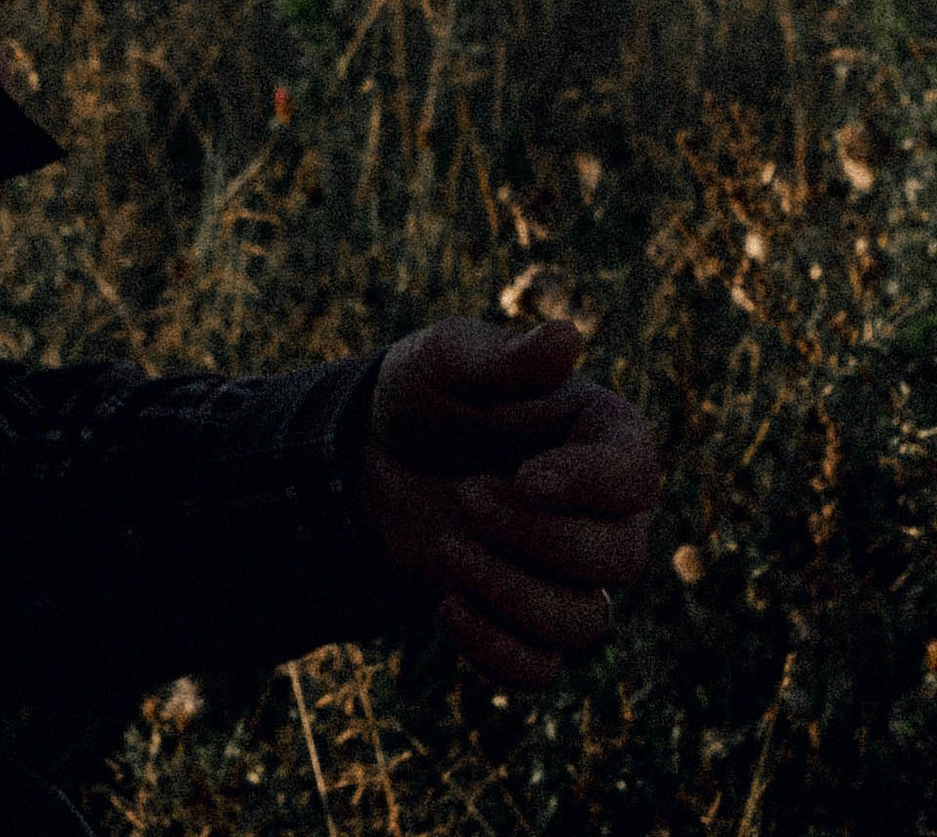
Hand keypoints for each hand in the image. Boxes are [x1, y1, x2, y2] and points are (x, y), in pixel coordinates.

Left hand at [361, 318, 658, 689]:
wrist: (371, 458)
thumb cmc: (424, 395)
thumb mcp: (447, 360)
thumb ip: (503, 358)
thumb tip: (568, 338)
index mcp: (597, 436)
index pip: (637, 475)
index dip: (592, 486)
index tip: (526, 477)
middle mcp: (602, 513)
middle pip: (620, 558)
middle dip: (535, 535)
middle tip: (465, 492)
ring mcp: (570, 576)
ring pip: (584, 623)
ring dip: (508, 591)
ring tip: (446, 545)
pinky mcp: (529, 624)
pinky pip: (542, 670)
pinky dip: (494, 648)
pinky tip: (446, 603)